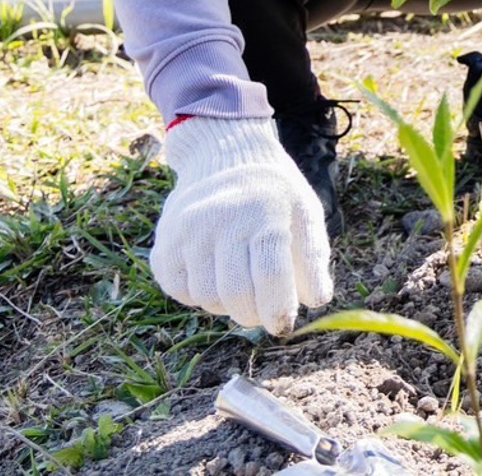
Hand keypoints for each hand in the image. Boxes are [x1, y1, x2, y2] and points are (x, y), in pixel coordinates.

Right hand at [150, 116, 332, 332]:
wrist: (223, 155)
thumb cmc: (272, 193)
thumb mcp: (305, 212)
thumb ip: (314, 256)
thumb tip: (317, 300)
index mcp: (263, 212)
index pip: (270, 274)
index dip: (278, 309)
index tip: (282, 325)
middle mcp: (220, 220)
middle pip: (236, 294)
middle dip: (254, 314)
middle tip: (263, 311)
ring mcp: (187, 233)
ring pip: (207, 298)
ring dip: (227, 305)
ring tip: (240, 282)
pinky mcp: (164, 245)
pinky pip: (181, 292)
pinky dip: (200, 295)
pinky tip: (214, 273)